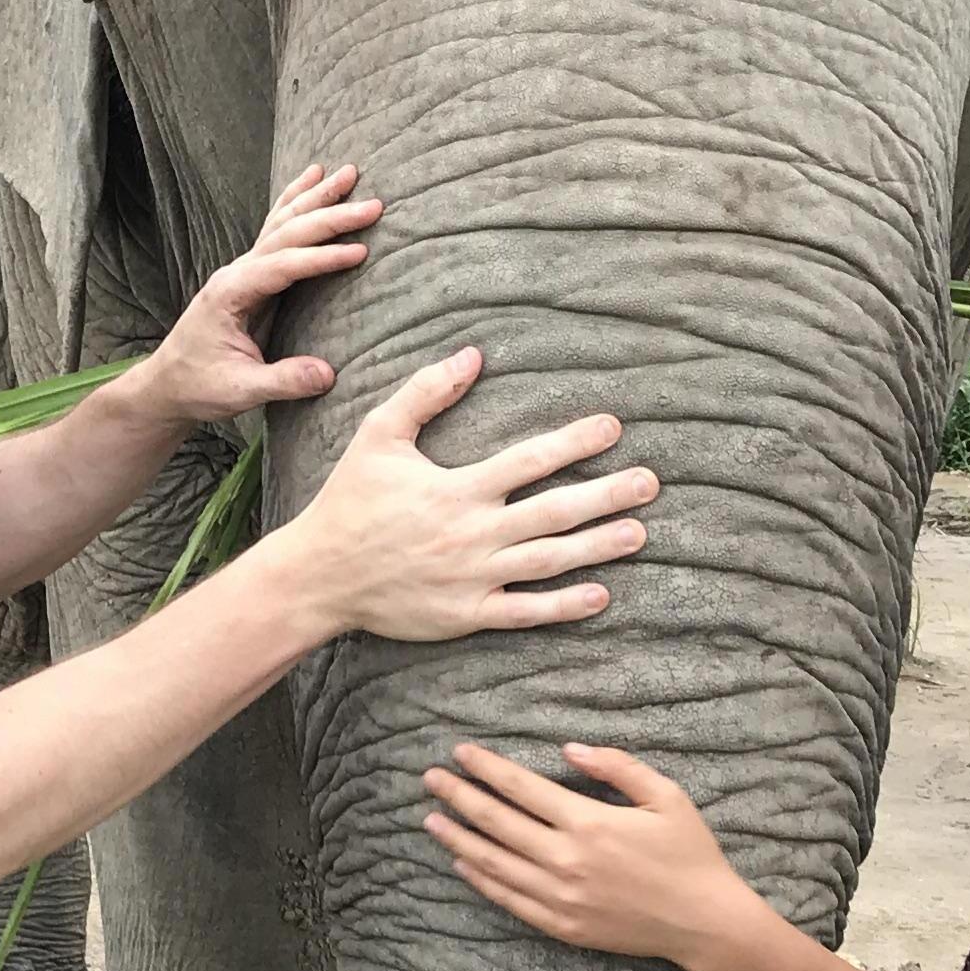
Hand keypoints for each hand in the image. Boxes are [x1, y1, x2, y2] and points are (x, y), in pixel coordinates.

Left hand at [131, 163, 382, 428]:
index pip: (282, 266)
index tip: (359, 251)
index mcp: (231, 293)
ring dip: (316, 197)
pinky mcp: (250, 274)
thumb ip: (282, 381)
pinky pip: (276, 230)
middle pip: (286, 233)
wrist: (168, 384)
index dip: (321, 258)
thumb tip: (328, 374)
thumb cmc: (199, 386)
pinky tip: (313, 178)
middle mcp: (236, 272)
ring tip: (349, 173)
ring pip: (282, 222)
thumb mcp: (239, 391)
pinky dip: (297, 202)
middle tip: (372, 204)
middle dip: (329, 216)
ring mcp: (242, 269)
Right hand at [279, 349, 656, 642]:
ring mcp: (472, 578)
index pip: (529, 460)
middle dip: (606, 495)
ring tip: (639, 533)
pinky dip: (563, 606)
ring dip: (598, 547)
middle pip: (553, 512)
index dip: (575, 442)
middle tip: (649, 484)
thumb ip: (425, 392)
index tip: (613, 428)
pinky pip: (525, 612)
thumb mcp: (378, 435)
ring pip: (549, 562)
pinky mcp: (467, 614)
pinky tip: (601, 594)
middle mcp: (472, 533)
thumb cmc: (350, 500)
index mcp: (456, 488)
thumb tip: (473, 356)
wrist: (320, 574)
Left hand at [421, 741, 756, 964]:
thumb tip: (569, 748)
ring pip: (493, 863)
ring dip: (458, 838)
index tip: (460, 752)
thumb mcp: (666, 795)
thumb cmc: (689, 853)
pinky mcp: (562, 926)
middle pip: (496, 822)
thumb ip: (616, 766)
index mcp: (589, 822)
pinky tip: (462, 863)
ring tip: (431, 819)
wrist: (704, 921)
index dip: (486, 768)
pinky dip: (481, 880)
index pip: (520, 788)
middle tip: (430, 778)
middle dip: (458, 796)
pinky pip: (509, 900)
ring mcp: (561, 897)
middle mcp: (566, 859)